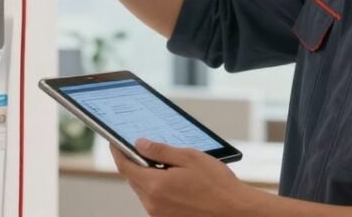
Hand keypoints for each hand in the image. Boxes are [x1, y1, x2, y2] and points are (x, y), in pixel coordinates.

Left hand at [110, 139, 266, 216]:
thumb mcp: (190, 158)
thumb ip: (161, 150)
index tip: (114, 142)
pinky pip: (155, 202)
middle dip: (135, 164)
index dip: (118, 152)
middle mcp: (153, 204)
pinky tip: (175, 182)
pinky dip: (158, 190)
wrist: (236, 212)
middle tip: (143, 149)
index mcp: (155, 186)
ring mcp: (160, 215)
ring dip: (149, 177)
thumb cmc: (218, 185)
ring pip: (144, 191)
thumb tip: (139, 144)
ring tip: (166, 166)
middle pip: (134, 180)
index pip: (125, 167)